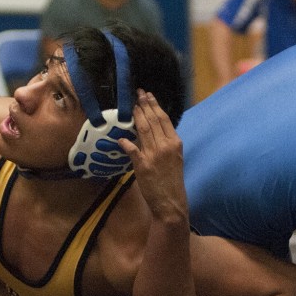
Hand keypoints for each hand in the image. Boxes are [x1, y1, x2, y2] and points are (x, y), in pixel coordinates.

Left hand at [118, 89, 186, 220]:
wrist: (171, 202)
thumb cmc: (172, 181)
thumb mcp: (175, 159)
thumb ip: (165, 144)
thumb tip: (153, 132)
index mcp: (175, 143)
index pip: (164, 119)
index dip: (155, 105)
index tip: (148, 95)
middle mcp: (165, 146)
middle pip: (153, 120)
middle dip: (144, 105)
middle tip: (137, 93)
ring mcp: (154, 155)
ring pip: (143, 129)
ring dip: (136, 115)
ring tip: (131, 105)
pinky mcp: (143, 165)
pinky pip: (132, 149)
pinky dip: (126, 142)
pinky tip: (120, 137)